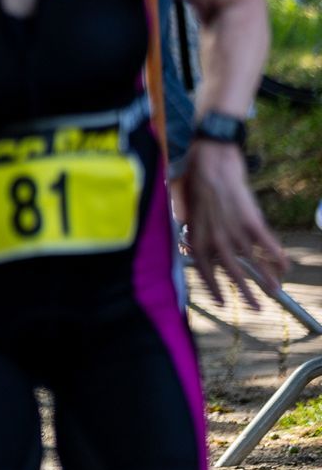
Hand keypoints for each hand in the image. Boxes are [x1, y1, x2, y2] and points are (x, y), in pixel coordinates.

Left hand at [179, 139, 287, 309]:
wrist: (211, 161)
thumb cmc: (194, 184)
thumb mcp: (183, 212)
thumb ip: (189, 233)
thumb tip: (188, 250)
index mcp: (196, 237)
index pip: (205, 271)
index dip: (214, 289)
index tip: (224, 303)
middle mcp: (215, 238)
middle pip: (232, 272)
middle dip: (246, 292)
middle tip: (258, 308)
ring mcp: (234, 230)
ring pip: (253, 261)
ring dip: (266, 278)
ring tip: (276, 292)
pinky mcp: (251, 220)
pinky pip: (267, 243)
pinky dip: (277, 255)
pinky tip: (286, 266)